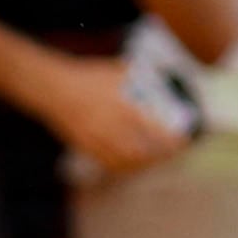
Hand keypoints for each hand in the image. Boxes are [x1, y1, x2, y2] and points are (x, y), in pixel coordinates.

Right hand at [43, 54, 192, 177]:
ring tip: (156, 160)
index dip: (170, 140)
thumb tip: (155, 73)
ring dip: (145, 164)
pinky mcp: (86, 147)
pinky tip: (133, 164)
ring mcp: (97, 140)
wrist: (53, 89)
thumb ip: (136, 74)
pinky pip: (109, 164)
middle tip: (172, 153)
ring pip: (127, 162)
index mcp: (122, 108)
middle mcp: (111, 128)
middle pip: (143, 152)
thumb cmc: (86, 76)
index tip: (183, 141)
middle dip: (161, 157)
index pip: (153, 131)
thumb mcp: (114, 70)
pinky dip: (125, 167)